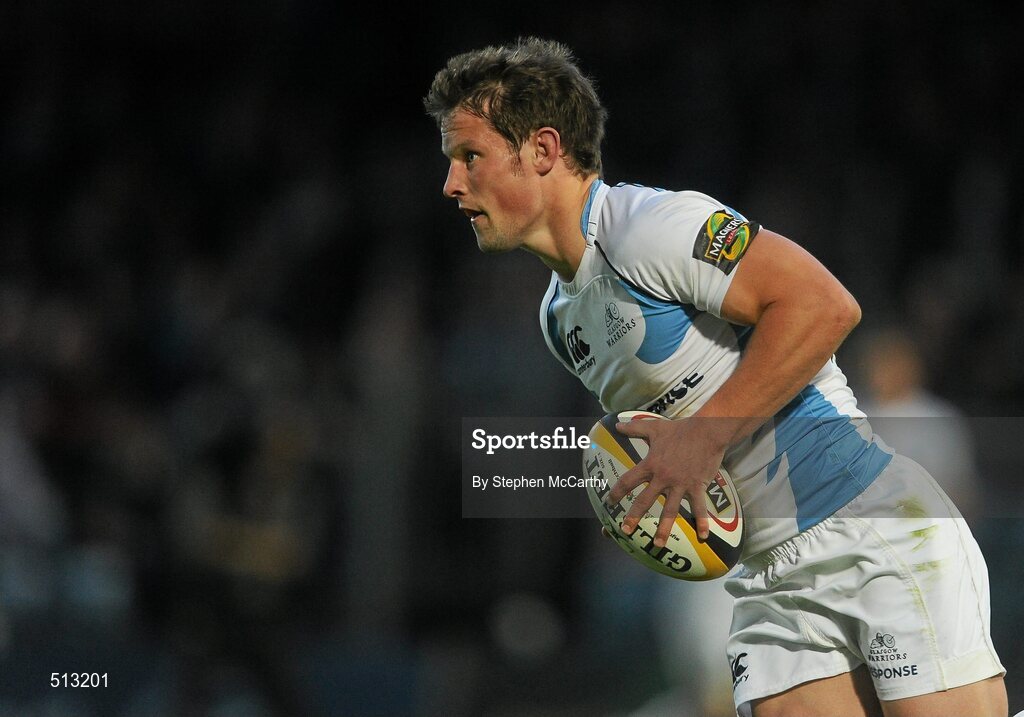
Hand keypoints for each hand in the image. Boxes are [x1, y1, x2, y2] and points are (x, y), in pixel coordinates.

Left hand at [603, 417, 726, 546]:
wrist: (707, 431)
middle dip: (634, 517)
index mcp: (651, 464)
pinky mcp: (697, 486)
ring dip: (663, 529)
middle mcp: (663, 478)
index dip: (618, 492)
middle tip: (625, 531)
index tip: (610, 502)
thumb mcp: (654, 427)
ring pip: (670, 511)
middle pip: (645, 501)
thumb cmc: (680, 429)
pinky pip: (699, 508)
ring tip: (657, 544)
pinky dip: (702, 522)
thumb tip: (617, 424)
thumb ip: (634, 428)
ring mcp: (680, 484)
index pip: (628, 480)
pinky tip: (704, 537)